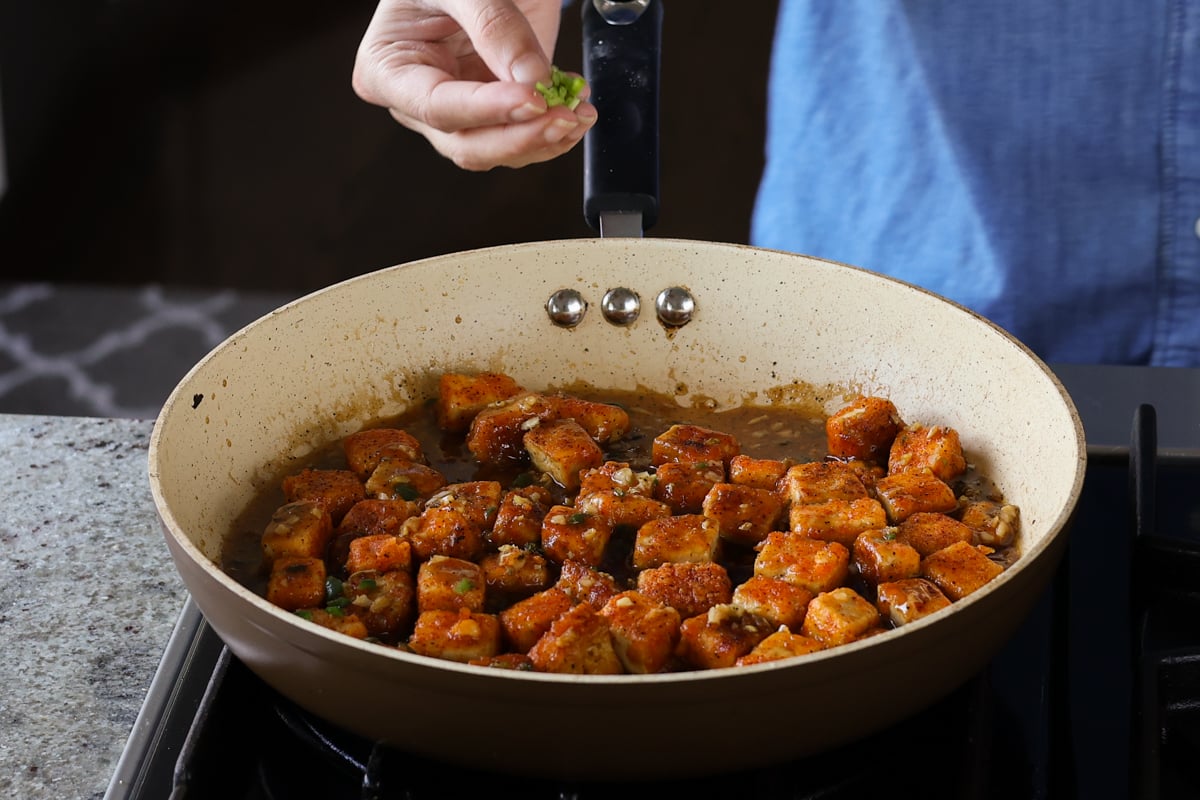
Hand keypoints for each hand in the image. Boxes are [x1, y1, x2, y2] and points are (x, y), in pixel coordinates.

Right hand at [352, 0, 595, 170]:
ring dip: (544, 138)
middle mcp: (420, 100)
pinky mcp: (496, 111)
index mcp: (389, 68)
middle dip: (519, 137)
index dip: (486, 109)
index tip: (531, 99)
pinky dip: (555, 130)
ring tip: (577, 110)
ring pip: (499, 150)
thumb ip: (495, 27)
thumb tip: (531, 80)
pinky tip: (575, 107)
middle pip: (467, 144)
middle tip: (562, 116)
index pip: (436, 106)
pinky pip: (523, 136)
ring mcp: (461, 110)